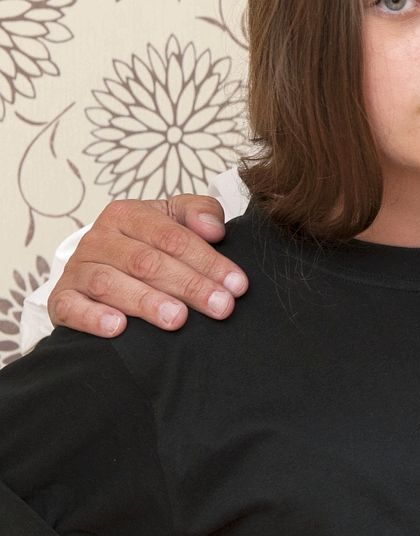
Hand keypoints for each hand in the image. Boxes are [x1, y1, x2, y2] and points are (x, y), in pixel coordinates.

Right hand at [47, 195, 247, 336]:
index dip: (208, 260)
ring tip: (177, 319)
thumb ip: (200, 212)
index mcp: (128, 214)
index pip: (173, 237)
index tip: (237, 285)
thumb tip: (215, 229)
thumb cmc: (149, 243)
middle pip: (147, 261)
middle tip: (220, 307)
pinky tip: (119, 328)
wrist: (100, 265)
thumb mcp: (176, 219)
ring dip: (147, 302)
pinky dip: (94, 318)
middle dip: (189, 285)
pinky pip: (73, 307)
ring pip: (112, 283)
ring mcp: (77, 269)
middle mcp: (98, 239)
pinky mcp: (61, 299)